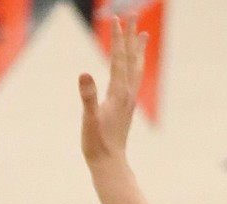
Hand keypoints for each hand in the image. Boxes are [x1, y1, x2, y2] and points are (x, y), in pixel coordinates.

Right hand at [79, 15, 146, 167]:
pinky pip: (132, 80)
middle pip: (130, 59)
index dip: (117, 38)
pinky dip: (134, 67)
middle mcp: (127, 94)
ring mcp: (128, 101)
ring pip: (135, 68)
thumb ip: (88, 96)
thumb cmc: (97, 144)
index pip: (118, 58)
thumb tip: (84, 74)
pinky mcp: (126, 108)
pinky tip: (133, 67)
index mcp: (118, 93)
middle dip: (131, 36)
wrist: (109, 164)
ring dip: (137, 50)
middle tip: (133, 16)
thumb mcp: (89, 119)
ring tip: (142, 34)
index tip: (116, 18)